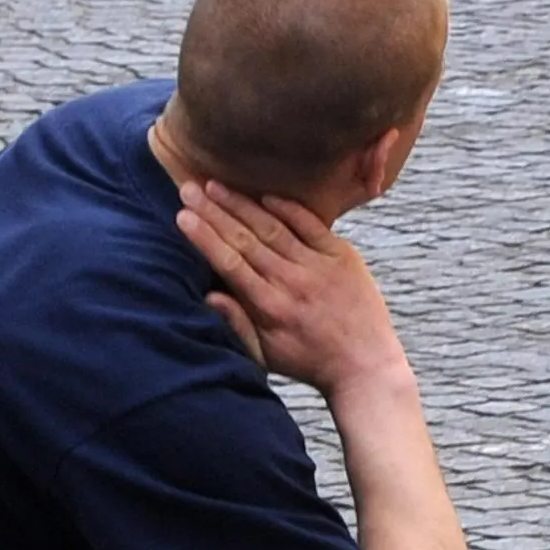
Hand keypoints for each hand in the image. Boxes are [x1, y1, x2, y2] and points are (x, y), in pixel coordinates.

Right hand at [174, 181, 407, 395]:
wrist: (366, 365)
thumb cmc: (310, 362)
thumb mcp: (268, 357)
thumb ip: (237, 326)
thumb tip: (208, 297)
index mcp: (270, 307)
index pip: (229, 264)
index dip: (204, 238)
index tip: (182, 216)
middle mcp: (292, 282)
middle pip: (245, 239)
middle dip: (213, 211)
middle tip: (189, 187)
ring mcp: (318, 266)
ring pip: (272, 227)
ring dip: (242, 204)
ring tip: (216, 185)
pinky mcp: (342, 256)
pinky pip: (311, 224)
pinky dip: (288, 208)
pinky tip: (265, 194)